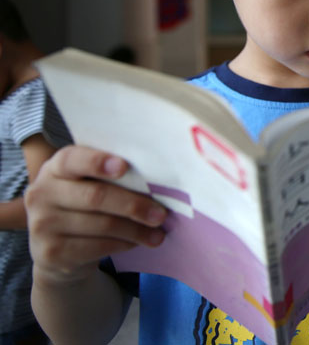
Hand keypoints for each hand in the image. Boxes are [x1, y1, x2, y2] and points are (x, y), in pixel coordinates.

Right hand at [25, 144, 167, 283]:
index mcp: (55, 168)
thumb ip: (109, 176)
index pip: (72, 160)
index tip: (124, 167)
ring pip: (103, 225)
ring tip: (157, 233)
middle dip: (134, 205)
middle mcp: (42, 194)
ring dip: (136, 230)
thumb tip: (157, 179)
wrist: (56, 249)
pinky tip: (138, 242)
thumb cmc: (83, 206)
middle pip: (95, 196)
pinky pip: (98, 247)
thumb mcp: (87, 184)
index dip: (97, 162)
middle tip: (161, 214)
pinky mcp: (52, 253)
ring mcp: (42, 225)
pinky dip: (124, 244)